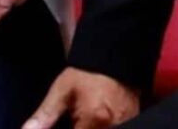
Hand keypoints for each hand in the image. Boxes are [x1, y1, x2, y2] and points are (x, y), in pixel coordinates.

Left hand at [23, 67, 139, 128]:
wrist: (114, 56)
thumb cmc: (87, 72)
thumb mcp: (61, 91)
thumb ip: (45, 116)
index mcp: (94, 121)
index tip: (67, 123)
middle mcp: (113, 126)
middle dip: (79, 128)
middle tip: (75, 118)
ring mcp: (125, 125)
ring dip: (88, 126)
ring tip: (84, 113)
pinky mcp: (131, 121)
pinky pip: (115, 127)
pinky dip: (100, 125)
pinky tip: (93, 116)